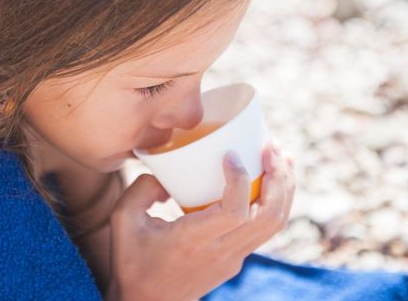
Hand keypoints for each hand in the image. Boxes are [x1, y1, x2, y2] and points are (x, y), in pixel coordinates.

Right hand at [104, 141, 295, 300]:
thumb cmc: (133, 262)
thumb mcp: (124, 220)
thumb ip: (142, 188)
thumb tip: (166, 171)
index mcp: (194, 241)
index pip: (234, 212)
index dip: (240, 180)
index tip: (230, 155)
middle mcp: (221, 251)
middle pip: (269, 215)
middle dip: (278, 176)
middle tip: (271, 145)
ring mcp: (233, 258)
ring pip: (275, 223)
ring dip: (284, 187)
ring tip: (280, 156)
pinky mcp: (236, 259)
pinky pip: (266, 229)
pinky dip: (276, 200)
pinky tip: (272, 179)